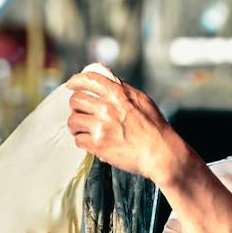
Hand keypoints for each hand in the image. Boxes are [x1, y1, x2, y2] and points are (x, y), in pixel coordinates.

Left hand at [66, 70, 190, 183]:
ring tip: (82, 130)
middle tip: (80, 113)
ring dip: (76, 126)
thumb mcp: (142, 100)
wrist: (160, 153)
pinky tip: (90, 142)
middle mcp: (106, 107)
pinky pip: (78, 140)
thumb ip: (123, 90)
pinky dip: (82, 141)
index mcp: (118, 94)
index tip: (71, 85)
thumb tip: (109, 81)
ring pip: (73, 120)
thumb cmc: (155, 129)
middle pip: (76, 100)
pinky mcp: (97, 144)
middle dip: (75, 107)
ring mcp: (100, 126)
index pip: (89, 79)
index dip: (76, 81)